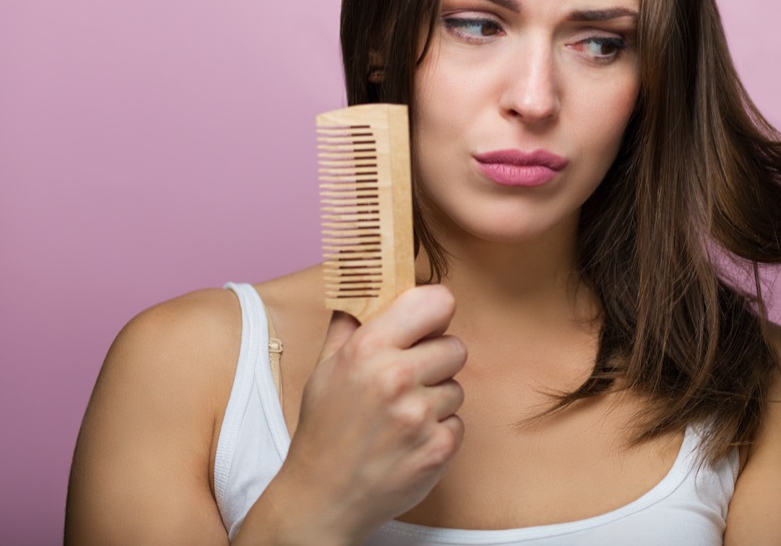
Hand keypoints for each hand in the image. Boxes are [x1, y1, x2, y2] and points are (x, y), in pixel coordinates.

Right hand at [262, 285, 465, 542]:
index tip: (428, 324)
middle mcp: (396, 377)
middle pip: (455, 347)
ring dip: (436, 400)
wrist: (322, 500)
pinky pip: (458, 423)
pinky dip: (439, 432)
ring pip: (457, 387)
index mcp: (368, 348)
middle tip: (408, 381)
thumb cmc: (324, 430)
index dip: (435, 313)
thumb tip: (369, 281)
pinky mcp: (438, 448)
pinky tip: (408, 441)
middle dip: (436, 362)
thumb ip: (351, 322)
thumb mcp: (326, 368)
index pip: (436, 302)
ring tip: (401, 417)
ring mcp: (419, 415)